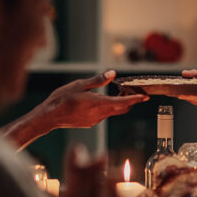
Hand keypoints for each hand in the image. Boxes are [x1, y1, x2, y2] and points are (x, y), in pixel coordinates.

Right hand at [0, 70, 147, 148]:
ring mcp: (96, 120)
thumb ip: (98, 80)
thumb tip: (112, 74)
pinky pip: (104, 114)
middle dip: (129, 100)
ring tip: (118, 91)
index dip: (136, 99)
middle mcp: (100, 114)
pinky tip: (102, 100)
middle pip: (121, 108)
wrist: (50, 117)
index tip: (145, 96)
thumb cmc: (62, 99)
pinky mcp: (91, 123)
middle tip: (130, 89)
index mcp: (99, 104)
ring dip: (118, 103)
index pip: (123, 102)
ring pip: (113, 111)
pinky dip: (108, 107)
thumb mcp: (80, 85)